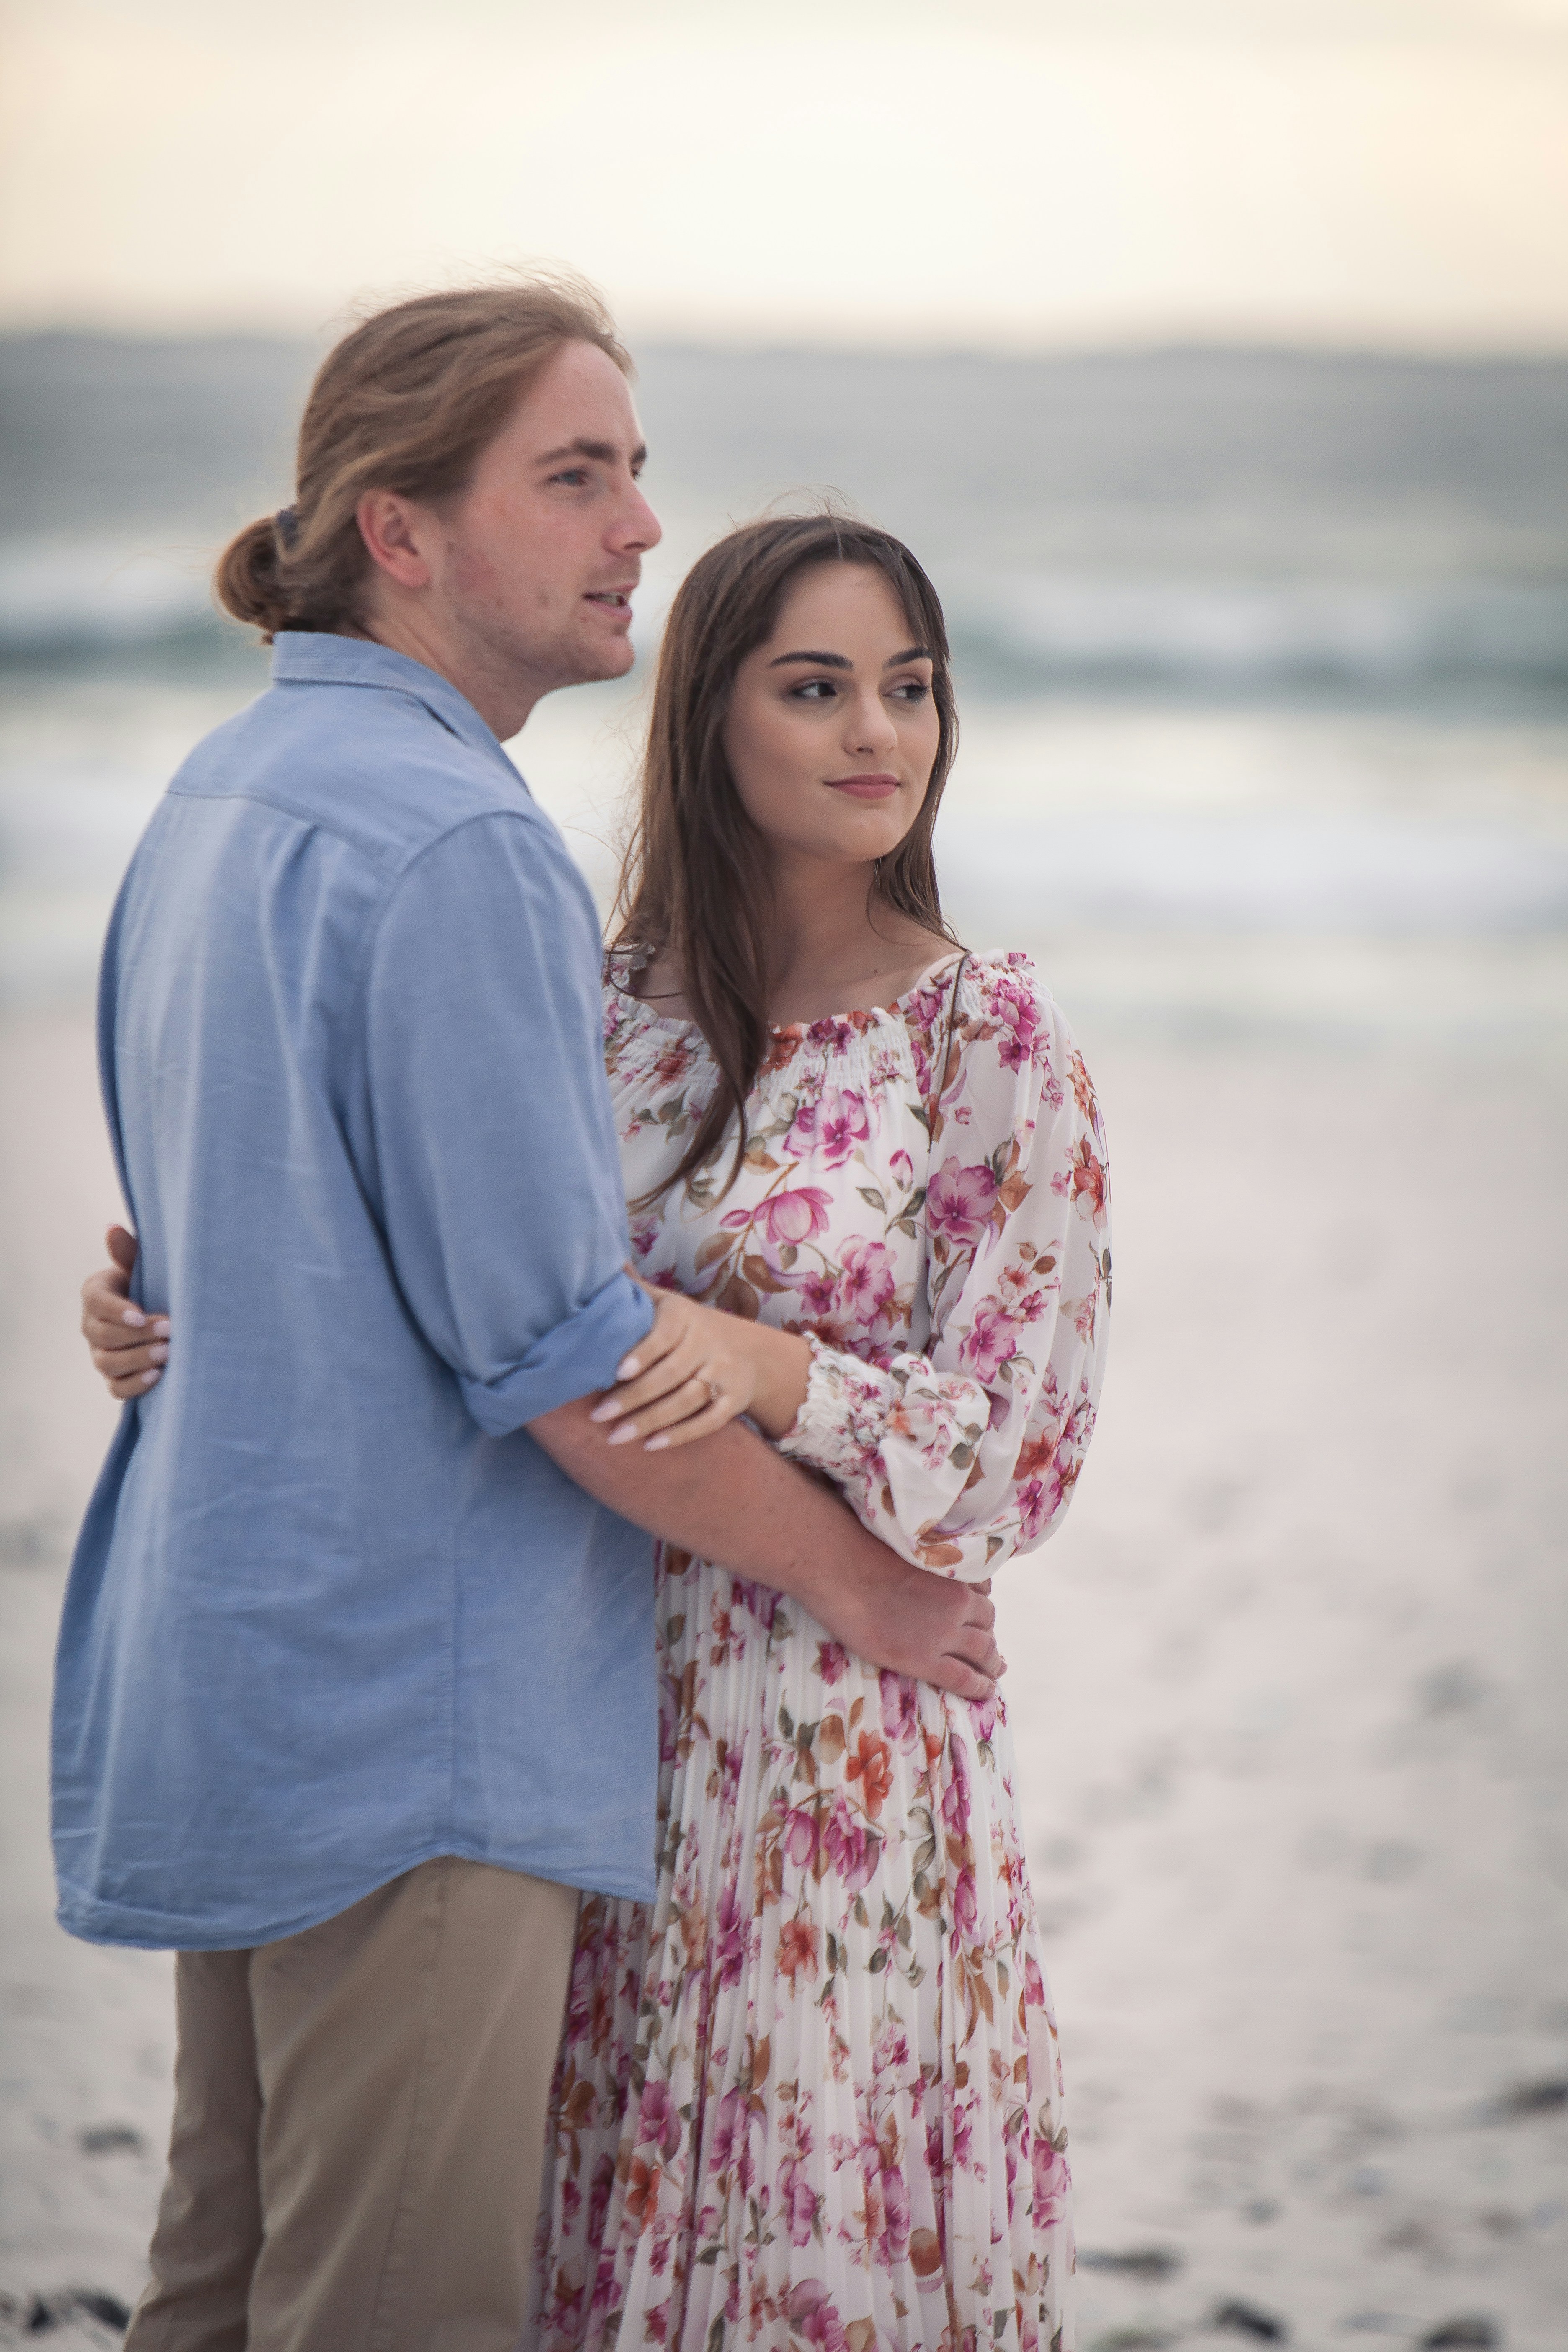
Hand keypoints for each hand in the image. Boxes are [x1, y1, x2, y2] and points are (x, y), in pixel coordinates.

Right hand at [81, 1226, 168, 1399]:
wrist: (161, 1309)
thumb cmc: (150, 1281)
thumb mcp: (141, 1266)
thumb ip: (127, 1252)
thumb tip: (112, 1228)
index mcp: (95, 1294)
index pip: (98, 1303)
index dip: (117, 1310)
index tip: (141, 1313)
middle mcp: (92, 1326)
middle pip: (103, 1336)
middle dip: (136, 1336)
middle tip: (169, 1331)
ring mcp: (101, 1354)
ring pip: (108, 1363)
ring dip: (137, 1361)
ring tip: (167, 1354)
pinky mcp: (115, 1377)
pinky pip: (117, 1388)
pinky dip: (135, 1385)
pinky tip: (158, 1376)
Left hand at [590, 1286, 809, 1450]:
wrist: (749, 1351)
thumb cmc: (690, 1327)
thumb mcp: (667, 1303)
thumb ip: (636, 1290)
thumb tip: (601, 1261)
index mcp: (687, 1318)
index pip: (664, 1335)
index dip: (643, 1353)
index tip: (617, 1371)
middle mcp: (709, 1345)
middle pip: (671, 1374)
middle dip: (633, 1397)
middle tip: (598, 1415)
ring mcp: (724, 1374)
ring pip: (687, 1400)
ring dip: (651, 1421)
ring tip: (615, 1437)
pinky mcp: (734, 1401)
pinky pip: (709, 1422)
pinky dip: (681, 1435)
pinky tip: (650, 1446)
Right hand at [810, 1554, 1003, 1703]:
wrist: (842, 1574)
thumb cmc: (862, 1553)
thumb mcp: (907, 1550)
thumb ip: (926, 1563)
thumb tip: (921, 1567)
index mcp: (952, 1575)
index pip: (983, 1591)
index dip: (980, 1605)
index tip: (978, 1615)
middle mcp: (957, 1603)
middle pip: (987, 1621)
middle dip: (988, 1633)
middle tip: (986, 1645)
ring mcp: (943, 1634)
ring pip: (984, 1651)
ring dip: (992, 1663)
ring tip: (994, 1671)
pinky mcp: (925, 1660)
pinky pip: (964, 1678)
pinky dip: (979, 1687)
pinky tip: (985, 1692)